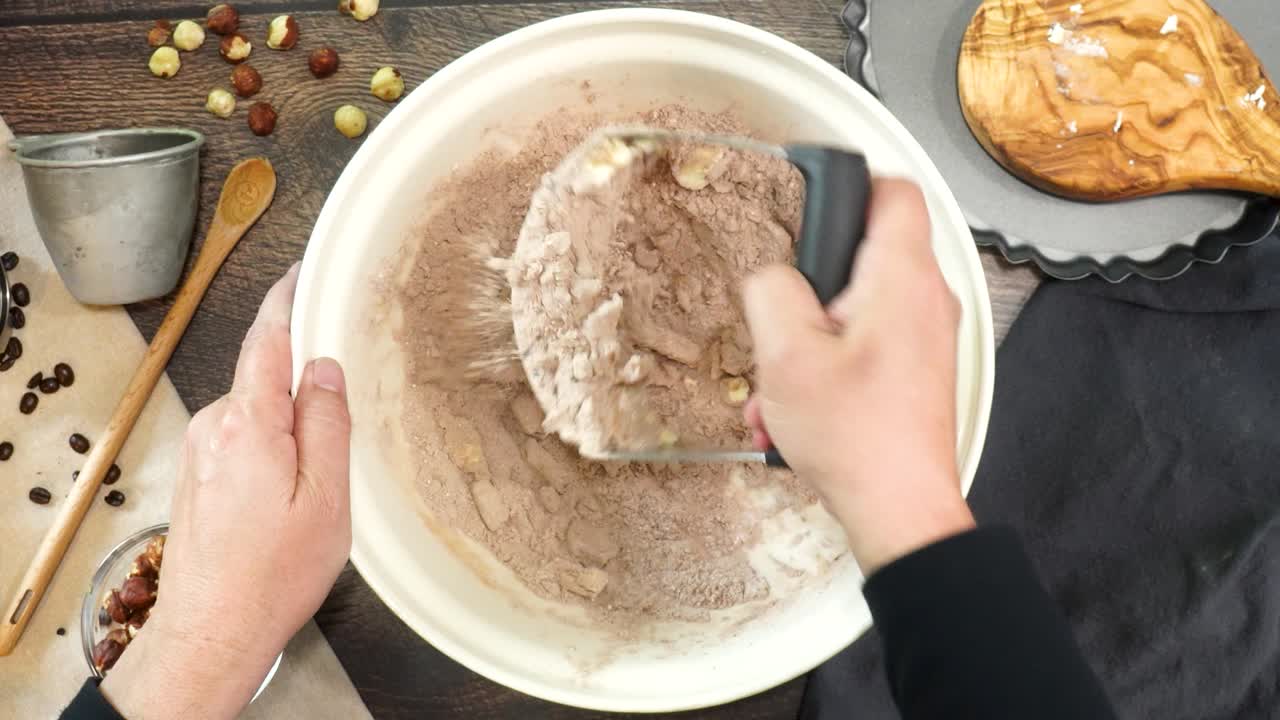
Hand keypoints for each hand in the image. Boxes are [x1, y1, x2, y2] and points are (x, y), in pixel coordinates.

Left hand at [101, 265, 351, 718]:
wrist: (211, 631)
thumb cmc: (272, 575)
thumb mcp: (326, 499)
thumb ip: (328, 425)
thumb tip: (327, 368)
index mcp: (251, 424)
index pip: (269, 338)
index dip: (289, 299)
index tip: (306, 271)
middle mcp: (215, 427)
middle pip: (267, 374)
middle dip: (305, 383)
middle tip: (345, 423)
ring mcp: (200, 449)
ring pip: (257, 411)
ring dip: (289, 424)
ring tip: (316, 482)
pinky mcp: (197, 472)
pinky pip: (242, 437)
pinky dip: (271, 446)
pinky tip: (287, 494)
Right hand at [743, 179, 974, 574]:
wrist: (900, 512)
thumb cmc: (854, 435)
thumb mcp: (786, 355)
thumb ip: (771, 292)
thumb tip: (772, 277)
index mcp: (902, 278)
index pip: (895, 191)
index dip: (851, 186)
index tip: (812, 210)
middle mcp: (926, 301)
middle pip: (863, 257)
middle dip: (807, 291)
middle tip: (780, 327)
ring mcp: (927, 340)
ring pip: (856, 312)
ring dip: (807, 344)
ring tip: (777, 388)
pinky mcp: (918, 374)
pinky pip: (865, 349)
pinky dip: (827, 370)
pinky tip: (794, 414)